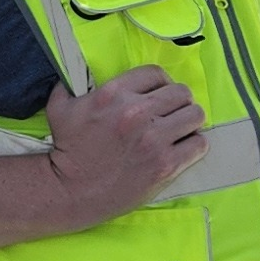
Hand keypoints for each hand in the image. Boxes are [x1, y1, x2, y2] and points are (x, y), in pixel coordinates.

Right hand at [42, 65, 206, 225]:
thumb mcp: (61, 106)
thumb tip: (78, 69)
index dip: (161, 83)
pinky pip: (199, 144)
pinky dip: (193, 145)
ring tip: (180, 130)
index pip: (156, 73)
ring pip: (195, 115)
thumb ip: (72, 83)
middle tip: (171, 114)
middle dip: (178, 102)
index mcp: (113, 94)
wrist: (71, 191)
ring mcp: (153, 140)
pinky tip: (182, 149)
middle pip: (181, 92)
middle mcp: (136, 112)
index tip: (159, 95)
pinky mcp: (165, 165)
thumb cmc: (66, 149)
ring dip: (189, 121)